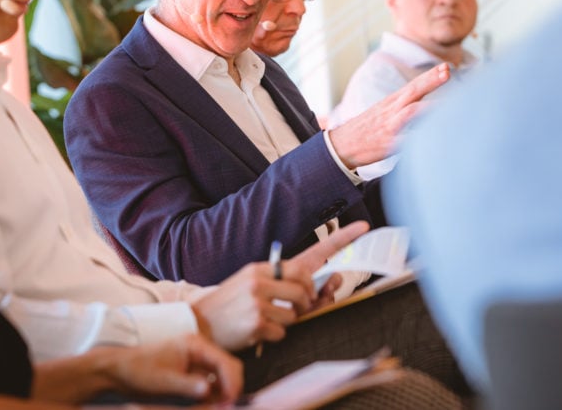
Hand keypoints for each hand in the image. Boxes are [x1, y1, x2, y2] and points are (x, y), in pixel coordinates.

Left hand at [103, 334, 242, 402]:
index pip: (225, 362)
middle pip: (228, 367)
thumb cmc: (140, 372)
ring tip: (219, 407)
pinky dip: (214, 394)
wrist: (120, 371)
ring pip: (222, 375)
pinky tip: (210, 405)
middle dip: (232, 387)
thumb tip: (210, 391)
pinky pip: (212, 382)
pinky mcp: (193, 371)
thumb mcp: (164, 382)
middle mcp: (200, 350)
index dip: (232, 382)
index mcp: (196, 345)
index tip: (230, 402)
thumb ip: (188, 386)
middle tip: (227, 407)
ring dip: (224, 392)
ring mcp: (197, 360)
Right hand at [190, 221, 369, 347]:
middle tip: (287, 307)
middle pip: (307, 289)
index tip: (363, 227)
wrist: (198, 323)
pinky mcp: (257, 323)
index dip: (340, 239)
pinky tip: (256, 330)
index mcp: (264, 267)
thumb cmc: (233, 304)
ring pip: (297, 314)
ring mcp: (259, 301)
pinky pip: (283, 332)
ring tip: (262, 317)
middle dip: (304, 302)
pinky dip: (274, 335)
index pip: (310, 252)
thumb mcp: (254, 283)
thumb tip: (330, 282)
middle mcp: (262, 280)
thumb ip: (286, 282)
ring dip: (286, 321)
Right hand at [328, 63, 449, 167]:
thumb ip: (404, 105)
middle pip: (413, 91)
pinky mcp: (388, 145)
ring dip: (429, 107)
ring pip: (411, 113)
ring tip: (449, 104)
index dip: (430, 75)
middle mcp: (392, 110)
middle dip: (431, 81)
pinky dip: (419, 137)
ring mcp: (390, 127)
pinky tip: (434, 135)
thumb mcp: (384, 111)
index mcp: (391, 102)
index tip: (446, 66)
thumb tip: (427, 103)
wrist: (342, 145)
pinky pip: (406, 141)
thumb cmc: (367, 128)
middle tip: (447, 71)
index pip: (413, 85)